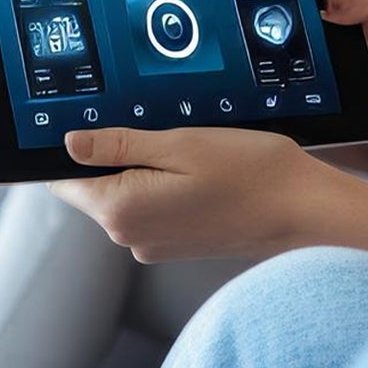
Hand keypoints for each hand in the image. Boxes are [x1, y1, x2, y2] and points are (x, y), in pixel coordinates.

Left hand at [48, 125, 363, 262]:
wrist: (302, 209)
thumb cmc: (249, 172)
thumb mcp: (178, 143)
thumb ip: (117, 144)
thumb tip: (69, 143)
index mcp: (122, 211)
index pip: (65, 180)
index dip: (74, 148)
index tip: (95, 122)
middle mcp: (131, 237)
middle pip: (95, 186)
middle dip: (115, 153)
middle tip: (158, 127)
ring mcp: (154, 245)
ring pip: (125, 195)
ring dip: (144, 168)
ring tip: (187, 149)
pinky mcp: (176, 245)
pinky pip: (152, 208)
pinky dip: (164, 185)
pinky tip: (198, 170)